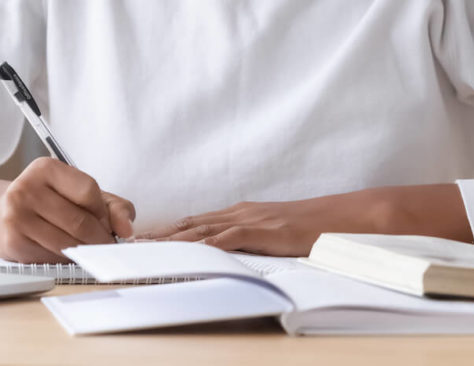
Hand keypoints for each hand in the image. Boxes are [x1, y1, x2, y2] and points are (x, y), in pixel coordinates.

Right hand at [0, 157, 135, 262]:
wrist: (1, 216)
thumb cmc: (48, 202)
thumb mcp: (80, 194)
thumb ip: (112, 206)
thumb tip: (126, 229)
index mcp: (46, 168)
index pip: (88, 191)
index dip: (104, 212)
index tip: (108, 223)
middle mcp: (26, 188)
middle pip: (79, 221)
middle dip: (100, 238)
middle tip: (106, 245)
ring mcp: (16, 216)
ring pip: (67, 243)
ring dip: (85, 252)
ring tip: (89, 250)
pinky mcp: (12, 242)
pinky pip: (51, 257)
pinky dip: (66, 260)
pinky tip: (66, 253)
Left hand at [136, 184, 471, 255]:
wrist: (352, 219)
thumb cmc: (317, 232)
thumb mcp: (277, 239)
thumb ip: (252, 245)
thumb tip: (228, 260)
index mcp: (241, 215)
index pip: (193, 225)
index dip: (163, 235)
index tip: (134, 244)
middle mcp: (241, 213)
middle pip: (188, 226)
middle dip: (155, 237)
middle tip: (122, 247)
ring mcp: (253, 220)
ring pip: (201, 230)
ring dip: (170, 241)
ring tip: (140, 251)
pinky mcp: (267, 230)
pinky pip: (230, 238)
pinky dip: (205, 245)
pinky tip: (186, 252)